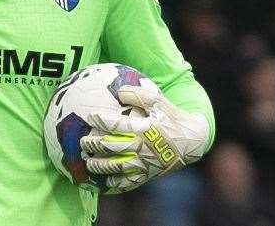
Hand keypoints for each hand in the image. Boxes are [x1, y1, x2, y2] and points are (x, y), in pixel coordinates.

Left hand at [79, 85, 209, 192]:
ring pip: (118, 166)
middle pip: (113, 147)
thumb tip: (118, 90)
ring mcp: (146, 163)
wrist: (192, 140)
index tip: (89, 116)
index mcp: (145, 128)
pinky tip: (104, 182)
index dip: (102, 120)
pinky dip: (116, 183)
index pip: (118, 124)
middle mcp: (144, 147)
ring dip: (100, 165)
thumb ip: (138, 94)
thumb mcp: (158, 100)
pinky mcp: (149, 174)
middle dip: (94, 144)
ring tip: (87, 162)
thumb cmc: (171, 116)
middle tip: (81, 141)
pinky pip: (130, 182)